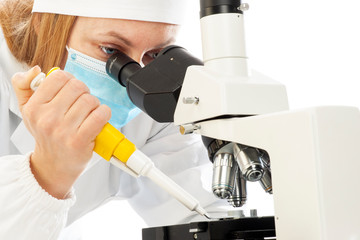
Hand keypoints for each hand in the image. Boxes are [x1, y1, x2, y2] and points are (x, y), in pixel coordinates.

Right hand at [12, 66, 110, 198]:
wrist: (54, 165)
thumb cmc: (46, 135)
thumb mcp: (28, 110)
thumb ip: (24, 85)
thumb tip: (35, 69)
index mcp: (34, 108)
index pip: (59, 77)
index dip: (70, 81)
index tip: (71, 91)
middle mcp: (47, 119)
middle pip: (78, 87)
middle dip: (84, 93)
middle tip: (81, 104)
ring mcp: (63, 131)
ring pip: (90, 101)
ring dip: (95, 105)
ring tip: (88, 115)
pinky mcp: (79, 141)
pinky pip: (99, 115)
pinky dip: (104, 114)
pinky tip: (99, 119)